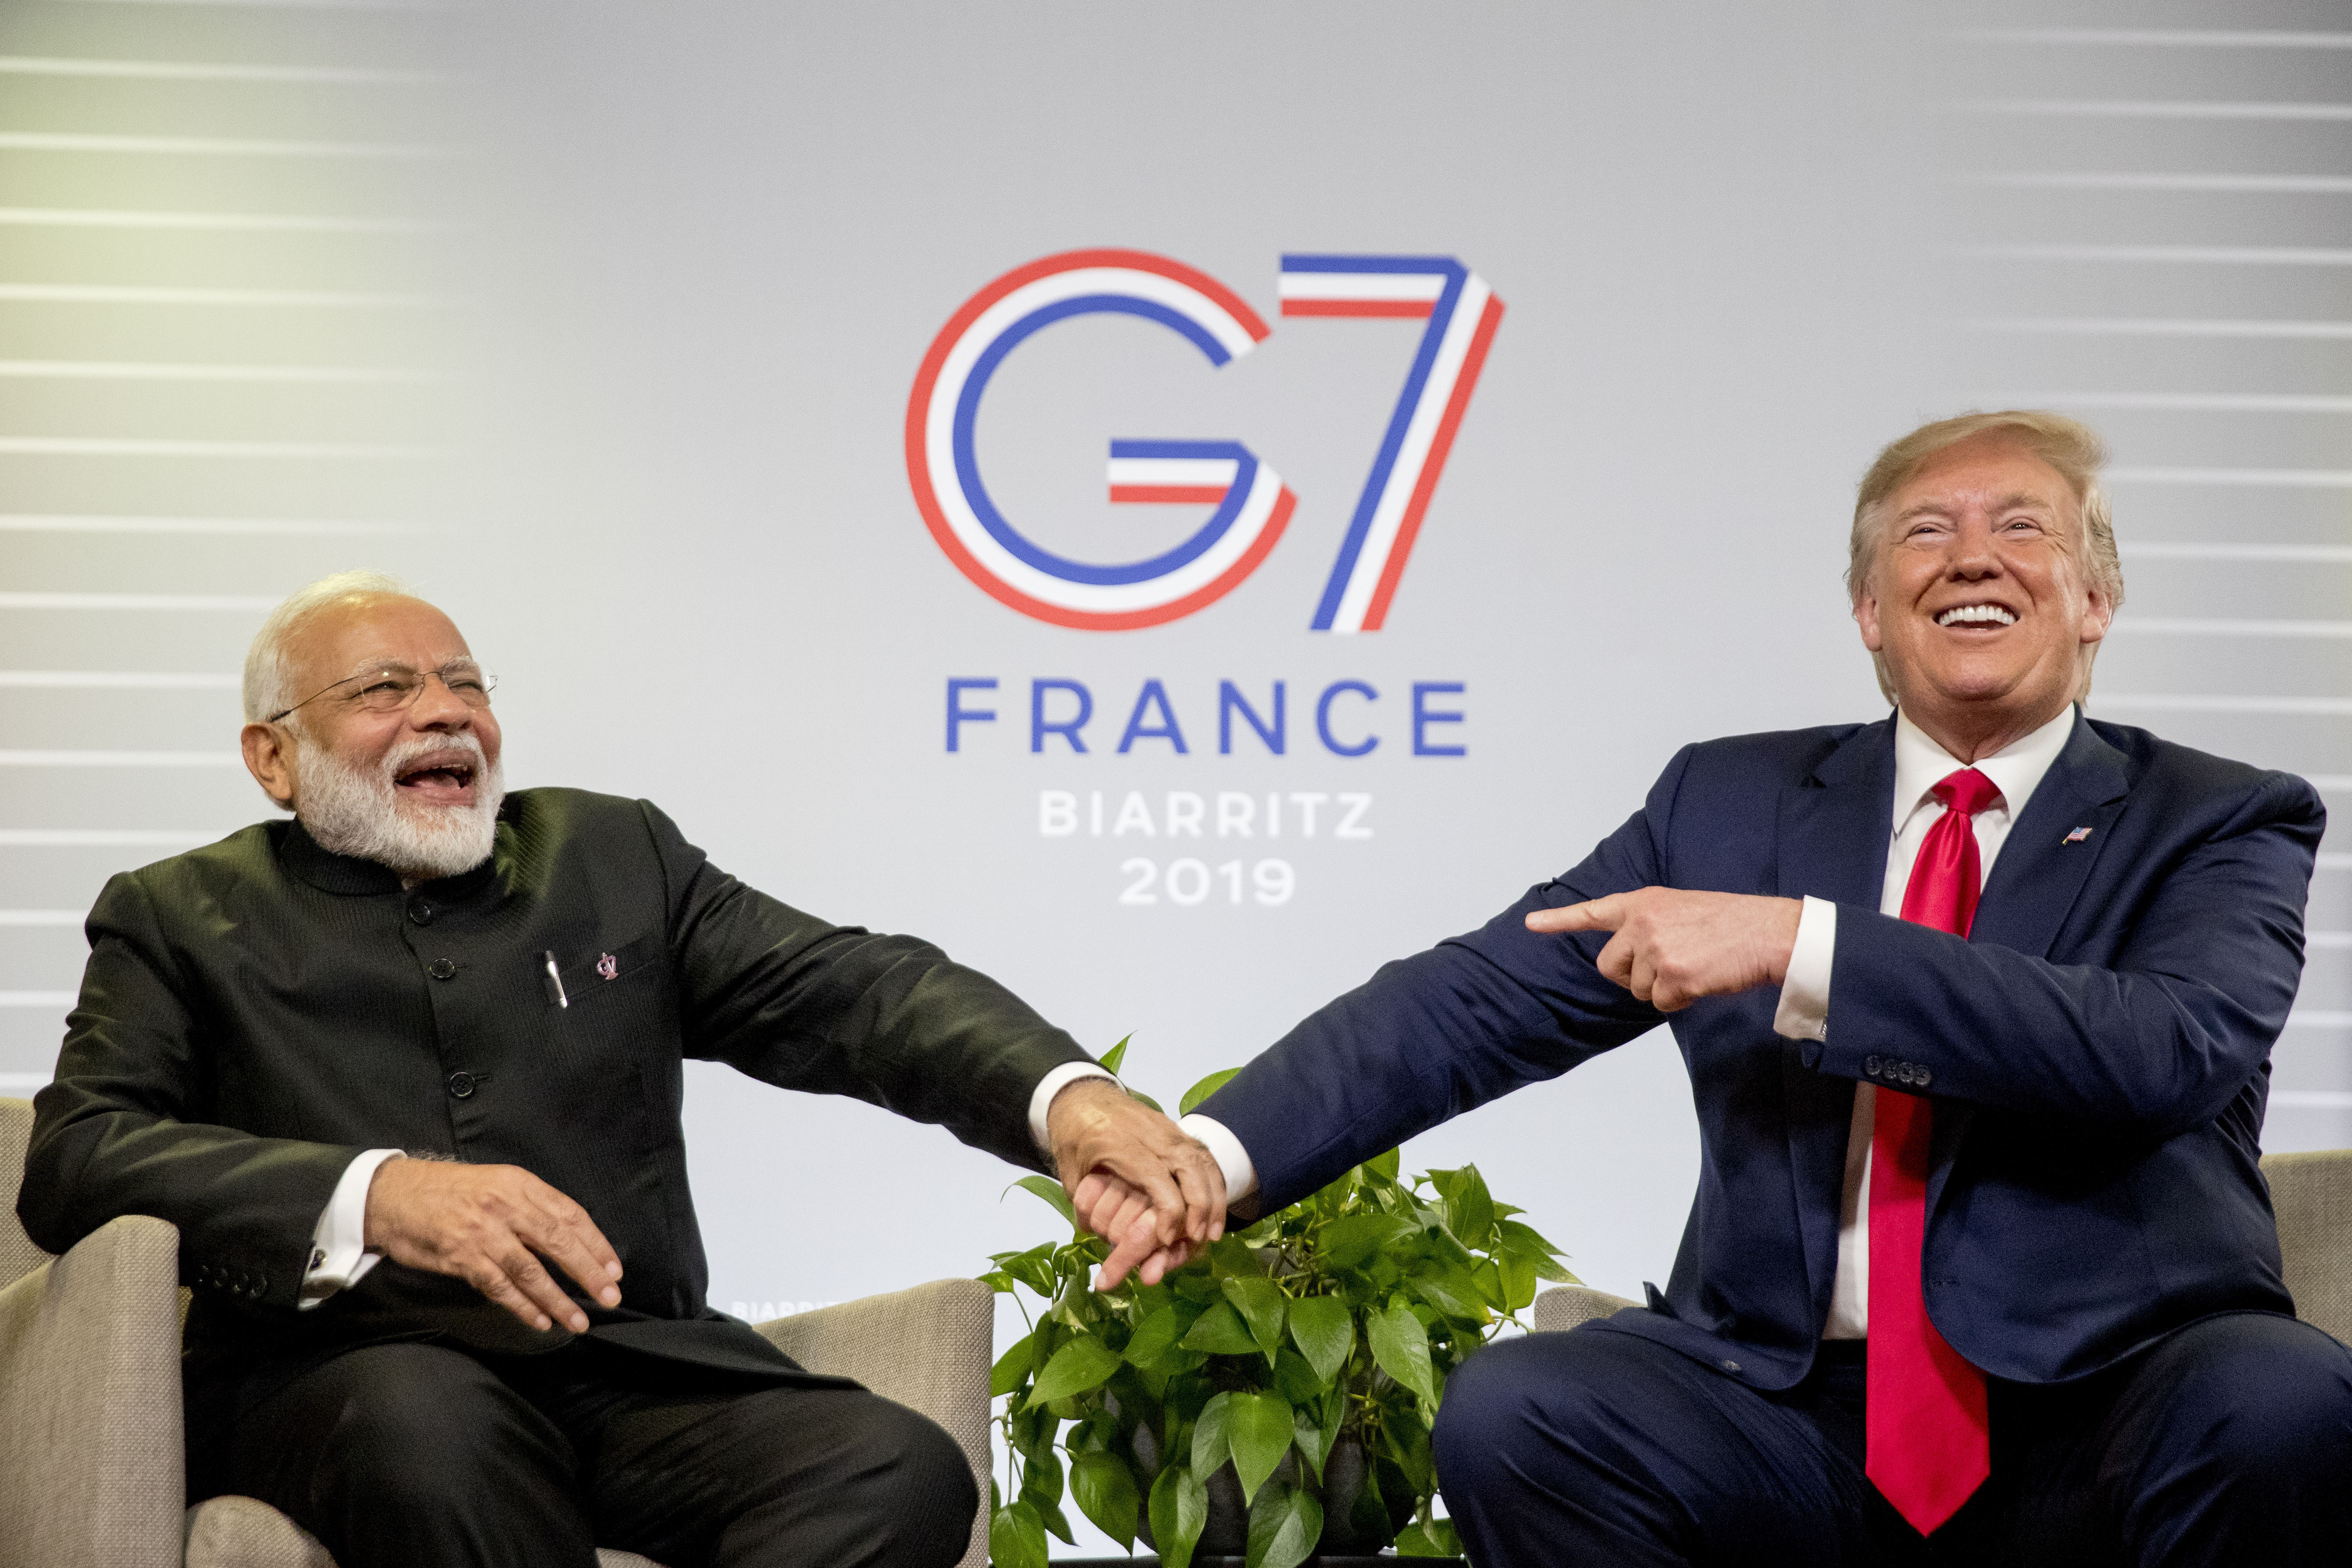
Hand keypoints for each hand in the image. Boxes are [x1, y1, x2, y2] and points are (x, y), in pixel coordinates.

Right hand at [363, 1158, 623, 1332]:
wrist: (393, 1195)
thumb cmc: (451, 1191)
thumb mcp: (498, 1183)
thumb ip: (532, 1206)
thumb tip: (571, 1238)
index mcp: (520, 1184)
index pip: (570, 1215)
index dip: (596, 1244)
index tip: (614, 1269)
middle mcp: (506, 1206)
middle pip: (558, 1242)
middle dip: (588, 1273)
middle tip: (610, 1297)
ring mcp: (483, 1233)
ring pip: (531, 1271)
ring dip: (557, 1299)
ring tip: (579, 1321)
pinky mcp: (461, 1257)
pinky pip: (499, 1287)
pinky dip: (522, 1307)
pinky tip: (540, 1321)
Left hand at [1046, 1077, 1224, 1289]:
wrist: (1083, 1094)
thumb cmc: (1074, 1132)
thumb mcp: (1068, 1165)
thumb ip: (1081, 1200)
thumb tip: (1094, 1233)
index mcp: (1122, 1142)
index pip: (1156, 1177)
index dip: (1167, 1210)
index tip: (1165, 1238)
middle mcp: (1152, 1134)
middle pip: (1188, 1167)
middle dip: (1199, 1205)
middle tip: (1197, 1238)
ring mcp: (1168, 1130)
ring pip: (1202, 1161)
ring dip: (1213, 1199)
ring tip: (1212, 1233)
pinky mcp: (1177, 1131)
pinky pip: (1204, 1157)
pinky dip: (1214, 1184)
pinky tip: (1215, 1211)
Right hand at [1074, 1170, 1194, 1290]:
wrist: (1180, 1176)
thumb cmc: (1183, 1216)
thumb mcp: (1184, 1240)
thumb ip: (1167, 1259)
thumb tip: (1148, 1277)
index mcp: (1172, 1204)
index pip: (1138, 1236)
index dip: (1121, 1262)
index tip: (1104, 1283)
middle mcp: (1148, 1184)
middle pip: (1115, 1230)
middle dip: (1117, 1249)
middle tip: (1126, 1249)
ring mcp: (1126, 1173)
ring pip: (1098, 1216)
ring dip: (1103, 1233)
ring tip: (1116, 1230)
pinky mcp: (1106, 1167)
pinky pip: (1083, 1199)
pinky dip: (1086, 1215)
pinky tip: (1097, 1218)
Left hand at [1528, 888, 1801, 1011]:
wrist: (1769, 932)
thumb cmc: (1731, 923)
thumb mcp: (1680, 908)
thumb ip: (1648, 924)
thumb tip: (1632, 958)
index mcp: (1643, 903)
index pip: (1592, 912)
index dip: (1559, 920)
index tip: (1531, 924)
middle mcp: (1642, 923)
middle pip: (1609, 967)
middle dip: (1631, 977)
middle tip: (1664, 970)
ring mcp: (1656, 949)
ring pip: (1637, 990)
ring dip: (1662, 989)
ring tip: (1694, 967)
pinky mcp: (1673, 976)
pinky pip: (1661, 1004)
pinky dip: (1680, 1001)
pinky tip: (1702, 980)